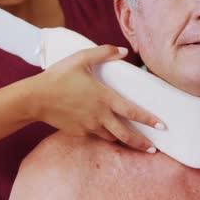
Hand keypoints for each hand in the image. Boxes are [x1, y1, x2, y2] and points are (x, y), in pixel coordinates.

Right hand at [30, 45, 164, 152]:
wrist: (36, 98)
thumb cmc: (59, 76)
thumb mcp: (81, 58)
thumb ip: (104, 52)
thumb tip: (123, 51)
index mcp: (105, 98)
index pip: (133, 112)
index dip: (149, 120)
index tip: (163, 127)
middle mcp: (100, 116)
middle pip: (126, 134)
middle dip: (142, 143)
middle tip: (153, 149)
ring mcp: (89, 126)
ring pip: (112, 138)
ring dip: (123, 141)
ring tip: (134, 144)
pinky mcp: (79, 133)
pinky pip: (96, 136)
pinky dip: (104, 136)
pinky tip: (106, 134)